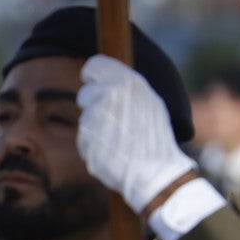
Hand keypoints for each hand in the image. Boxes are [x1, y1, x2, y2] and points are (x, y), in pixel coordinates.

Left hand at [76, 55, 193, 213]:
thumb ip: (126, 86)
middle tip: (114, 119)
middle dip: (95, 104)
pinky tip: (112, 150)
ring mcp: (94, 119)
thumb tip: (105, 77)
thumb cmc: (154, 136)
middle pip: (85, 93)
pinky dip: (94, 144)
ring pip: (85, 117)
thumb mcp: (149, 102)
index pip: (94, 66)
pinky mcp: (85, 140)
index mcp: (126, 82)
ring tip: (119, 138)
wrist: (155, 173)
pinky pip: (84, 138)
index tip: (96, 82)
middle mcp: (107, 96)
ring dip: (96, 127)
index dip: (93, 76)